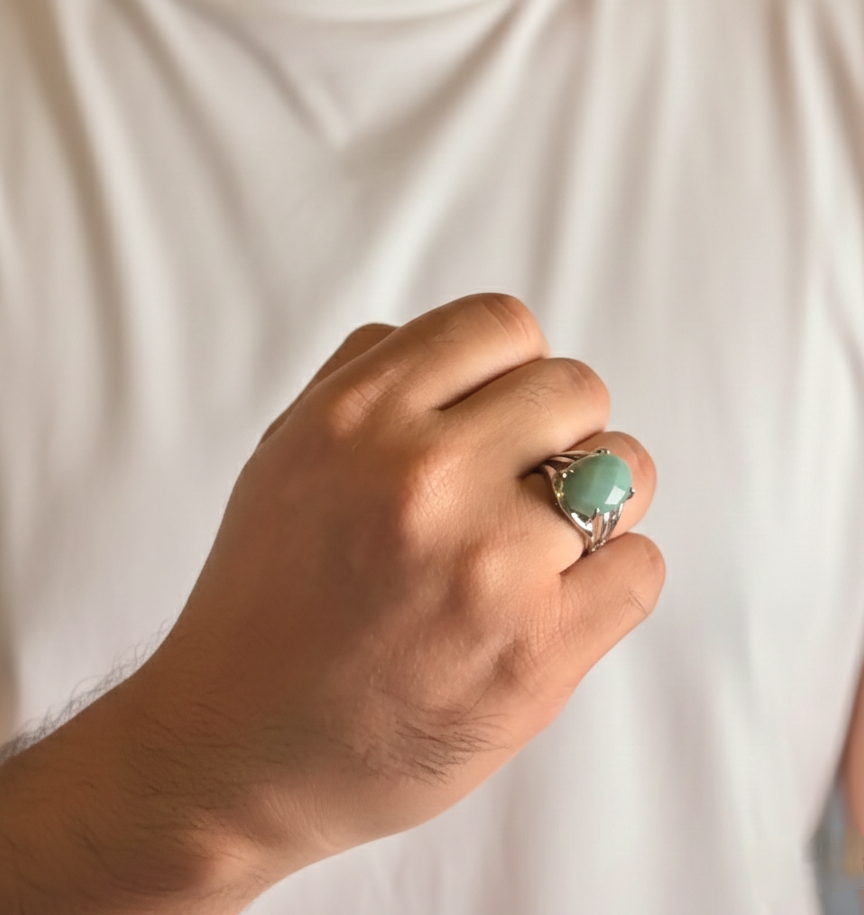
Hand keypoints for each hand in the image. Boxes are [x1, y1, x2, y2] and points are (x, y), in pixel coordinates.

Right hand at [128, 294, 663, 896]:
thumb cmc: (265, 600)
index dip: (510, 366)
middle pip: (576, 387)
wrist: (236, 750)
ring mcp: (487, 564)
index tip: (498, 412)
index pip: (502, 323)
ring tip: (538, 544)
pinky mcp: (536, 652)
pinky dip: (611, 580)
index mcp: (357, 416)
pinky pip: (641, 566)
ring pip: (624, 469)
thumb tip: (475, 350)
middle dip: (556, 430)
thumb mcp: (287, 454)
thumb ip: (372, 378)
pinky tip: (554, 603)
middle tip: (519, 484)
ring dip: (597, 501)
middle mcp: (425, 476)